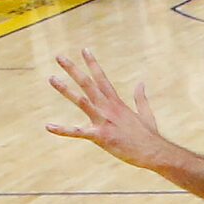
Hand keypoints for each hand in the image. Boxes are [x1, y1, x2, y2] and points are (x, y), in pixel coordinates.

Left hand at [46, 50, 170, 168]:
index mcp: (117, 104)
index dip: (93, 64)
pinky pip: (78, 132)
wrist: (155, 153)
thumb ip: (141, 98)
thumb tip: (141, 83)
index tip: (84, 50)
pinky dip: (63, 130)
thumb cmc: (150, 137)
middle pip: (88, 84)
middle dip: (74, 70)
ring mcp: (104, 121)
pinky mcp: (100, 136)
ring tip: (52, 78)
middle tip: (60, 57)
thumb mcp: (146, 114)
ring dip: (66, 90)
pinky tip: (48, 126)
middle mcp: (108, 108)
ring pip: (82, 101)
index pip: (102, 79)